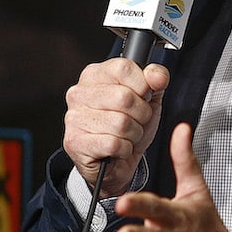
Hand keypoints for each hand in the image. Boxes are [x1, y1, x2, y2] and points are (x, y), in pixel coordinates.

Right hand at [62, 57, 169, 195]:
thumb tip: (158, 76)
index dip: (143, 85)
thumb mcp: (147, 98)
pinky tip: (117, 148)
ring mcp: (74, 117)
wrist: (116, 163)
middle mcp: (79, 93)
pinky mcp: (74, 142)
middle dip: (141, 114)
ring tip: (127, 135)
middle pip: (125, 97)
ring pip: (121, 123)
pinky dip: (124, 149)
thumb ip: (155, 80)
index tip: (144, 96)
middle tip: (136, 121)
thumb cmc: (129, 125)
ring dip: (133, 134)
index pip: (124, 68)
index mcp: (94, 75)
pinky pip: (113, 144)